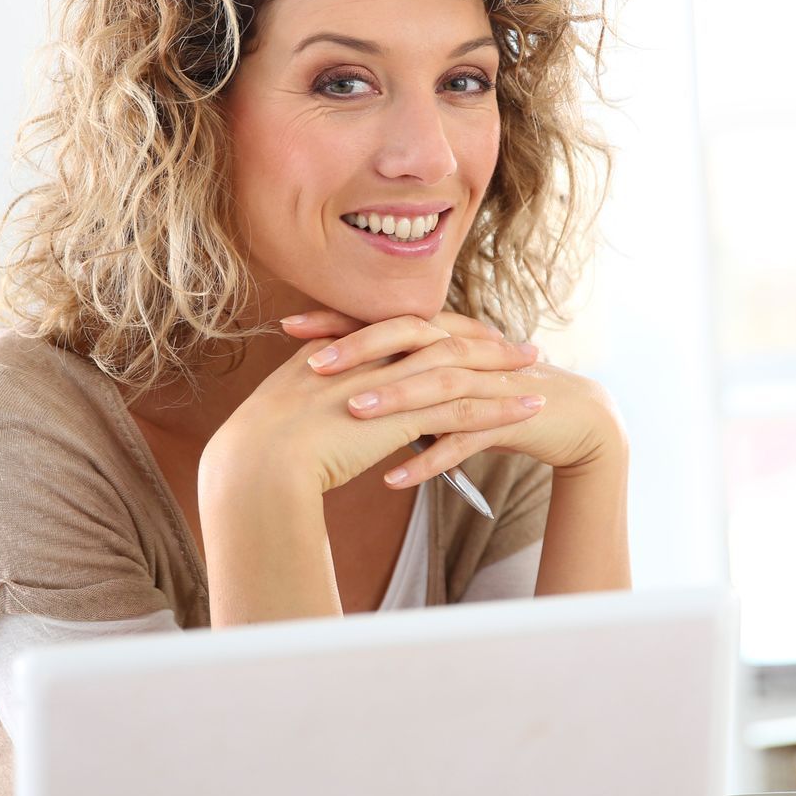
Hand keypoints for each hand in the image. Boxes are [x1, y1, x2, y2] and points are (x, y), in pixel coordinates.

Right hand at [205, 312, 546, 496]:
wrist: (257, 465)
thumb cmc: (259, 451)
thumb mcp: (284, 413)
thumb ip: (309, 401)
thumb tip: (319, 413)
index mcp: (341, 348)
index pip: (404, 330)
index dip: (442, 331)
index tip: (472, 335)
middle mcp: (369, 356)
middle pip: (440, 339)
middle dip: (483, 343)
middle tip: (519, 346)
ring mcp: (387, 383)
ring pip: (460, 371)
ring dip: (502, 373)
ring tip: (538, 375)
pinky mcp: (403, 417)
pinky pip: (465, 410)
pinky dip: (500, 409)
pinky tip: (528, 412)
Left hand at [281, 309, 625, 489]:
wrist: (572, 415)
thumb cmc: (497, 394)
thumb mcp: (446, 376)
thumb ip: (402, 368)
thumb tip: (340, 373)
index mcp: (447, 334)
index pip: (388, 319)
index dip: (341, 321)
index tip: (291, 327)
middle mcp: (468, 350)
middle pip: (412, 340)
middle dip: (362, 351)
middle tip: (313, 365)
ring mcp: (490, 384)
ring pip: (438, 386)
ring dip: (396, 400)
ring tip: (352, 414)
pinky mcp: (509, 419)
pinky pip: (465, 440)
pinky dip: (430, 459)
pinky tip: (394, 479)